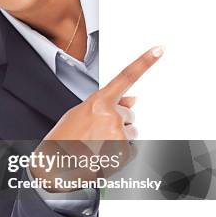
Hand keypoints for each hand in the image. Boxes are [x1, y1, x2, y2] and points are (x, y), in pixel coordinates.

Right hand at [29, 45, 163, 190]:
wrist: (55, 167)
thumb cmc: (64, 140)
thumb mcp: (80, 114)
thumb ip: (107, 104)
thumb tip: (133, 100)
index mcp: (98, 102)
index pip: (126, 77)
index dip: (145, 62)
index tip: (160, 49)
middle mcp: (111, 116)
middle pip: (129, 115)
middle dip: (117, 123)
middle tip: (96, 134)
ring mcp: (119, 135)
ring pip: (131, 132)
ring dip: (119, 138)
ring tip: (97, 146)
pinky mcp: (124, 153)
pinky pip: (131, 149)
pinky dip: (120, 153)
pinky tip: (103, 155)